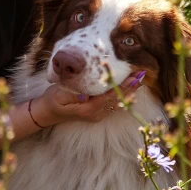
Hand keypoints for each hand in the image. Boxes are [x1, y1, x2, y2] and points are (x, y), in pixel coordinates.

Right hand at [29, 71, 145, 127]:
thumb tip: (84, 94)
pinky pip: (113, 104)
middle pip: (118, 100)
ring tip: (140, 78)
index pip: (110, 96)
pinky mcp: (97, 113)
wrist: (48, 113)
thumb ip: (72, 95)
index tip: (134, 76)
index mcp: (88, 109)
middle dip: (131, 87)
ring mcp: (97, 115)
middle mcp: (96, 114)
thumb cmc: (53, 101)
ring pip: (118, 103)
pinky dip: (122, 95)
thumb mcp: (58, 95)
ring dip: (129, 91)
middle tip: (142, 74)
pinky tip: (129, 87)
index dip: (123, 86)